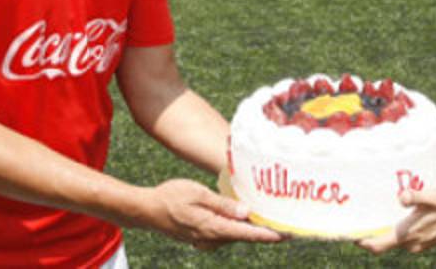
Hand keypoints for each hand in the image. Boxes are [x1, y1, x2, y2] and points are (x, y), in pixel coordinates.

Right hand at [145, 179, 281, 249]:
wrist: (146, 210)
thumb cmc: (170, 197)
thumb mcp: (197, 194)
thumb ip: (222, 204)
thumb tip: (246, 213)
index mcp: (213, 228)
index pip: (248, 234)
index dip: (270, 234)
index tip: (289, 234)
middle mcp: (212, 239)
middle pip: (245, 236)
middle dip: (264, 230)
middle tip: (286, 221)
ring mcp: (206, 241)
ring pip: (234, 234)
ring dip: (250, 228)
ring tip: (269, 216)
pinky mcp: (202, 238)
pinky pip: (224, 233)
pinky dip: (236, 227)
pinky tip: (242, 216)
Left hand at [359, 188, 435, 254]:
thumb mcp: (434, 197)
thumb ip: (416, 197)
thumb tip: (401, 197)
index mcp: (409, 234)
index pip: (379, 245)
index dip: (363, 242)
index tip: (350, 235)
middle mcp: (411, 243)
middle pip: (384, 242)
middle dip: (372, 233)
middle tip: (359, 220)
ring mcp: (419, 244)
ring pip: (395, 240)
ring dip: (386, 231)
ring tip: (376, 216)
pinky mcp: (426, 241)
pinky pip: (406, 238)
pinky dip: (398, 231)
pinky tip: (398, 217)